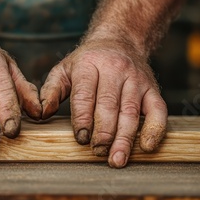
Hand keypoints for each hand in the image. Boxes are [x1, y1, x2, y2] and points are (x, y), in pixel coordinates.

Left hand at [40, 38, 166, 167]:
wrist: (120, 40)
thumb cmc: (88, 61)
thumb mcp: (64, 69)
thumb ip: (50, 91)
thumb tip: (41, 113)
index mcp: (89, 64)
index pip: (85, 94)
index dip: (83, 118)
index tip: (81, 138)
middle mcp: (115, 70)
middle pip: (109, 105)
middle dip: (104, 132)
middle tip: (97, 151)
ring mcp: (136, 80)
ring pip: (132, 111)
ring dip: (125, 138)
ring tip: (116, 159)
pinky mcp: (152, 89)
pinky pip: (158, 110)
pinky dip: (155, 129)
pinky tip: (146, 147)